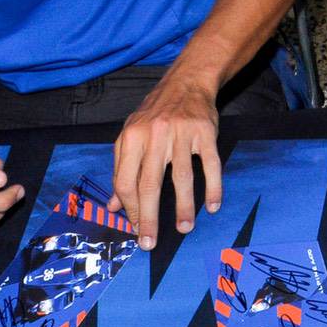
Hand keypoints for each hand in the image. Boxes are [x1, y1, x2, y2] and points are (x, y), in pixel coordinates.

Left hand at [110, 77, 222, 250]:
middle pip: (150, 183)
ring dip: (184, 206)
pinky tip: (212, 205)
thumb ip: (121, 170)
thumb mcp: (130, 137)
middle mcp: (154, 135)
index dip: (130, 209)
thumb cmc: (154, 114)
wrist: (186, 83)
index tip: (136, 229)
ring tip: (185, 228)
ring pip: (181, 176)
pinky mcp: (206, 132)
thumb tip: (113, 206)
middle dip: (149, 217)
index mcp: (131, 138)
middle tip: (150, 242)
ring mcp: (182, 133)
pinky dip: (212, 187)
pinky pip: (210, 164)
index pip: (126, 181)